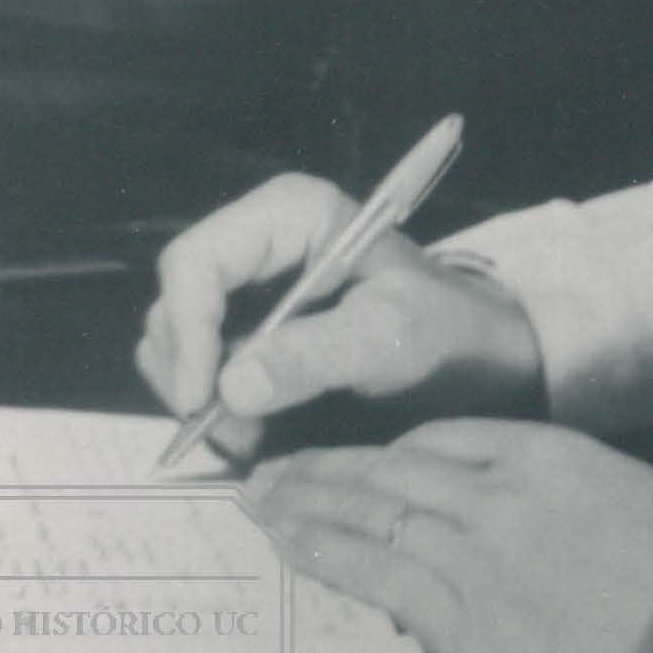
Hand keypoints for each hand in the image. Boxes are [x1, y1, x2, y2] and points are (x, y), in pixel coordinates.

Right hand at [136, 174, 544, 461]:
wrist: (478, 361)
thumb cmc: (448, 330)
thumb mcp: (391, 336)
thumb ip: (316, 354)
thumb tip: (232, 385)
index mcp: (289, 215)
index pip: (194, 262)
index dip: (186, 330)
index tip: (202, 399)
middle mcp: (259, 244)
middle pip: (175, 306)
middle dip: (194, 375)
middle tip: (240, 433)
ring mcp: (250, 290)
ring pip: (176, 346)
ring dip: (204, 401)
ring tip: (257, 436)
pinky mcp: (250, 334)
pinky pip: (200, 373)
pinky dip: (216, 411)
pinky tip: (258, 433)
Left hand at [244, 420, 652, 652]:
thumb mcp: (611, 481)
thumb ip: (540, 472)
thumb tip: (478, 483)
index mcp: (538, 450)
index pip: (437, 435)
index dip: (379, 449)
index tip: (349, 460)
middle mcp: (496, 489)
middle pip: (389, 466)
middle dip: (323, 467)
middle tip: (272, 467)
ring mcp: (474, 550)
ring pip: (370, 511)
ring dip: (306, 502)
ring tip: (262, 498)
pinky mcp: (459, 612)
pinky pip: (373, 569)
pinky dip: (323, 550)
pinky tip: (289, 541)